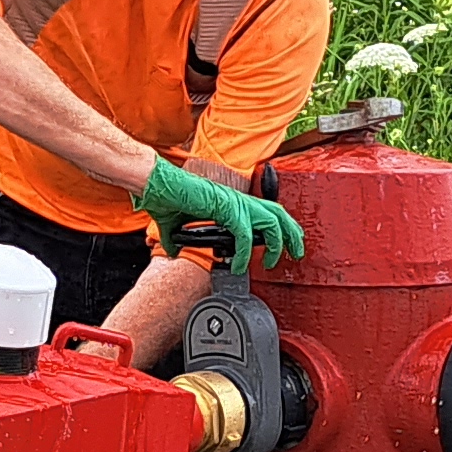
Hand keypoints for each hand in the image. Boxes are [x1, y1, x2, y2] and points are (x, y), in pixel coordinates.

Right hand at [137, 158, 302, 269]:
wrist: (156, 186)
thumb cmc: (165, 198)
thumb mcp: (173, 226)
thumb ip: (175, 240)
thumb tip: (173, 252)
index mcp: (232, 203)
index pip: (266, 213)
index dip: (278, 228)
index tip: (279, 246)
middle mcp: (238, 201)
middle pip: (278, 214)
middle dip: (292, 234)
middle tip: (296, 252)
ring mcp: (234, 203)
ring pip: (272, 221)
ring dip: (279, 242)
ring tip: (276, 261)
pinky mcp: (226, 209)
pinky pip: (244, 235)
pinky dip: (245, 253)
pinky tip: (238, 266)